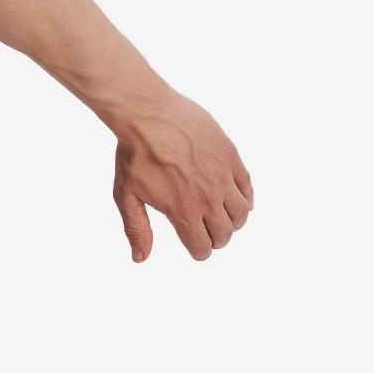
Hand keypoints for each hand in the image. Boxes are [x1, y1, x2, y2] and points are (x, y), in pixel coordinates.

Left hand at [112, 90, 253, 260]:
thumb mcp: (126, 196)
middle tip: (207, 231)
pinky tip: (235, 197)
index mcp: (182, 211)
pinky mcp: (230, 157)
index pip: (203, 247)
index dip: (199, 251)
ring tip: (221, 215)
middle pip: (225, 234)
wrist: (148, 114)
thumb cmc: (134, 153)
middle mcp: (207, 197)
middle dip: (217, 238)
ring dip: (233, 220)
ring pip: (242, 213)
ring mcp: (222, 176)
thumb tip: (140, 258)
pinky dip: (245, 197)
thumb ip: (136, 229)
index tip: (195, 246)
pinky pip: (247, 186)